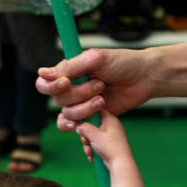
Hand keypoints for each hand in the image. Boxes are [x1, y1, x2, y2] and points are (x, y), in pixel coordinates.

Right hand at [37, 48, 153, 125]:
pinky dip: (78, 127)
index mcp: (68, 72)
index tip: (67, 82)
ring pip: (68, 114)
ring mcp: (80, 103)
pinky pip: (75, 127)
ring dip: (86, 108)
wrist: (145, 78)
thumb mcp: (95, 59)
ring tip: (103, 99)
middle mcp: (71, 88)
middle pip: (59, 100)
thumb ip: (70, 67)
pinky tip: (83, 126)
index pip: (45, 83)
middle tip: (100, 85)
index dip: (52, 86)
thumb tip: (42, 73)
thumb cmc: (123, 63)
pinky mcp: (90, 116)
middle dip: (80, 94)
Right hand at [74, 111, 132, 169]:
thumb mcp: (94, 135)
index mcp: (110, 119)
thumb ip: (84, 127)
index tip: (79, 122)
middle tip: (85, 141)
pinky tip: (92, 156)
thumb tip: (78, 125)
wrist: (120, 164)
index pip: (96, 111)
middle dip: (86, 135)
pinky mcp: (109, 145)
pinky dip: (92, 150)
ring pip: (93, 136)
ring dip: (88, 144)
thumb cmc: (110, 148)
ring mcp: (110, 136)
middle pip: (92, 125)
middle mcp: (111, 126)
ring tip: (90, 151)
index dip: (86, 115)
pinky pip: (96, 144)